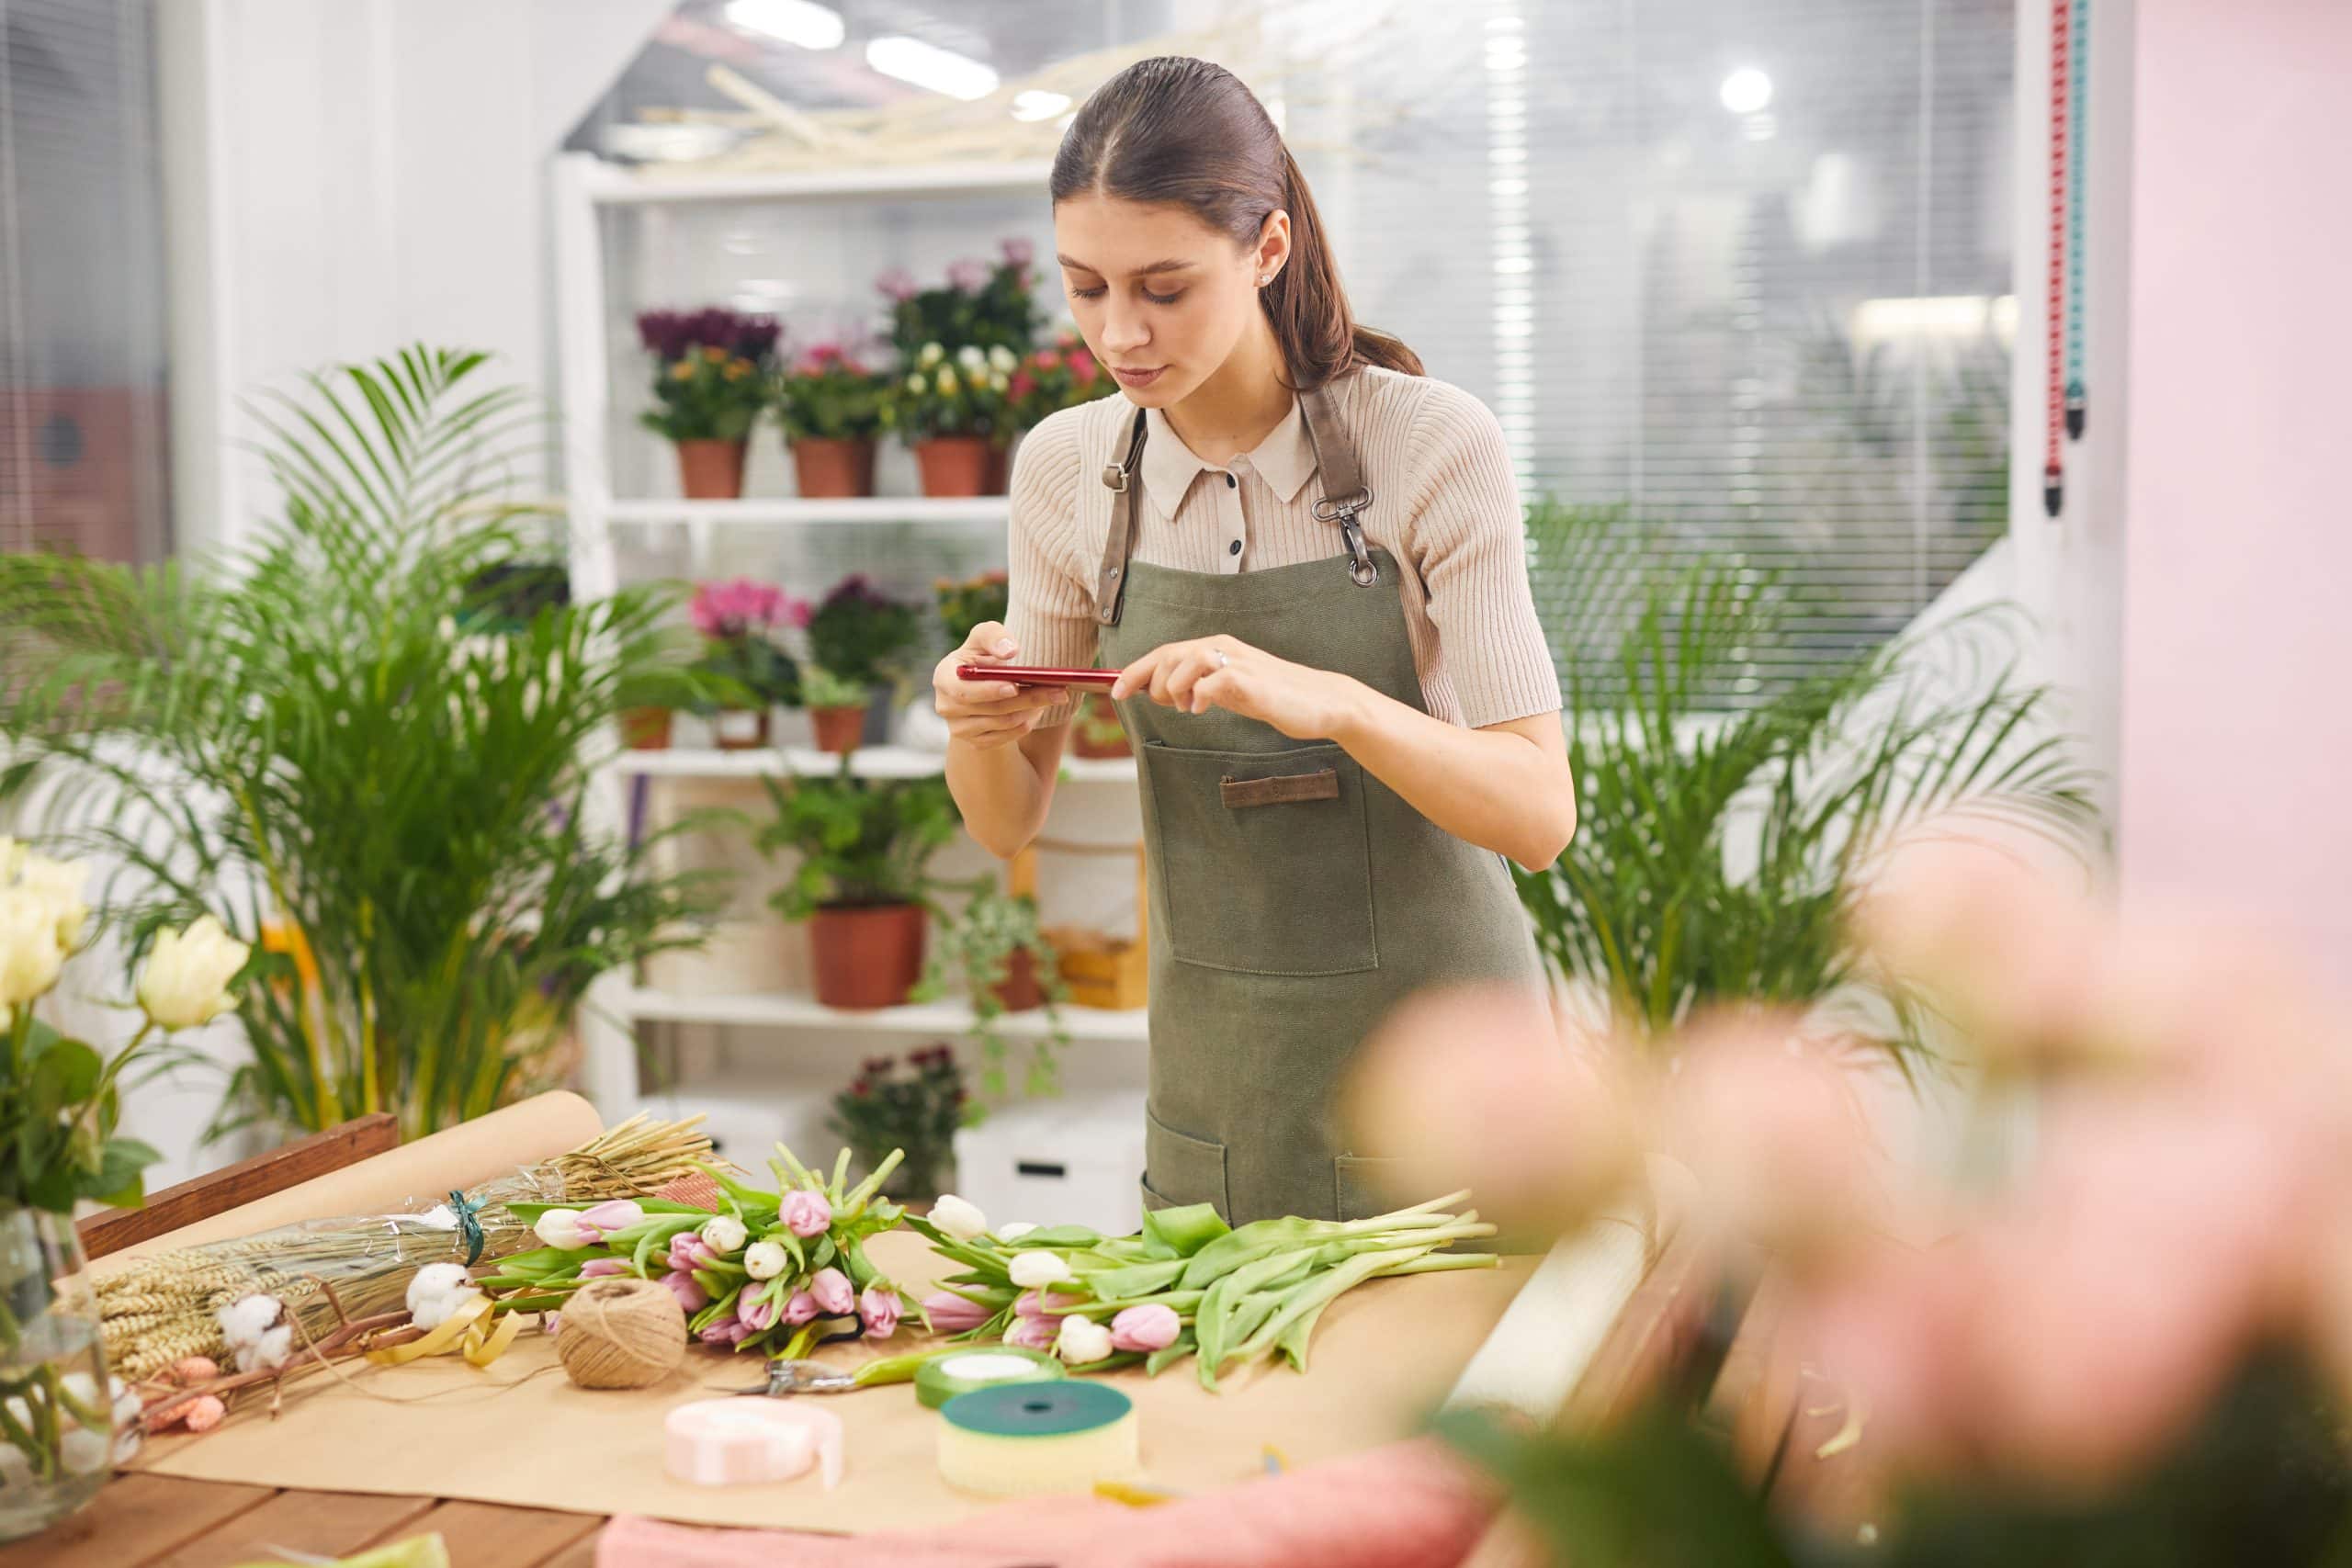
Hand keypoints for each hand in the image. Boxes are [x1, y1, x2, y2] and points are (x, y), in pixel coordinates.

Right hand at [933, 623, 1064, 750]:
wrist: (981, 683)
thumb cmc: (982, 654)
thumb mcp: (985, 637)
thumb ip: (995, 636)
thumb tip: (1009, 651)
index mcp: (944, 678)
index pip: (963, 691)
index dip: (988, 690)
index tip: (1014, 686)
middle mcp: (947, 707)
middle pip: (991, 709)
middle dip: (1027, 699)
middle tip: (1059, 691)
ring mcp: (960, 729)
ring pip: (1003, 723)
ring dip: (1031, 709)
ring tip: (1053, 695)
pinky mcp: (976, 742)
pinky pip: (1007, 737)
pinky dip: (1026, 723)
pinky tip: (1037, 708)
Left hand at [1108, 635, 1361, 740]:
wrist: (1319, 703)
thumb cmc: (1272, 696)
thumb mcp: (1227, 690)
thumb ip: (1199, 687)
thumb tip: (1164, 693)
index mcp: (1214, 648)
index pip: (1164, 653)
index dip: (1135, 671)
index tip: (1115, 692)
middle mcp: (1223, 648)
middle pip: (1169, 654)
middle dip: (1151, 681)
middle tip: (1162, 703)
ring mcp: (1237, 661)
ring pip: (1187, 660)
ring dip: (1174, 687)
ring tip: (1185, 707)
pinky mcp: (1250, 680)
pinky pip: (1212, 681)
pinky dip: (1198, 695)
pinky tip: (1200, 709)